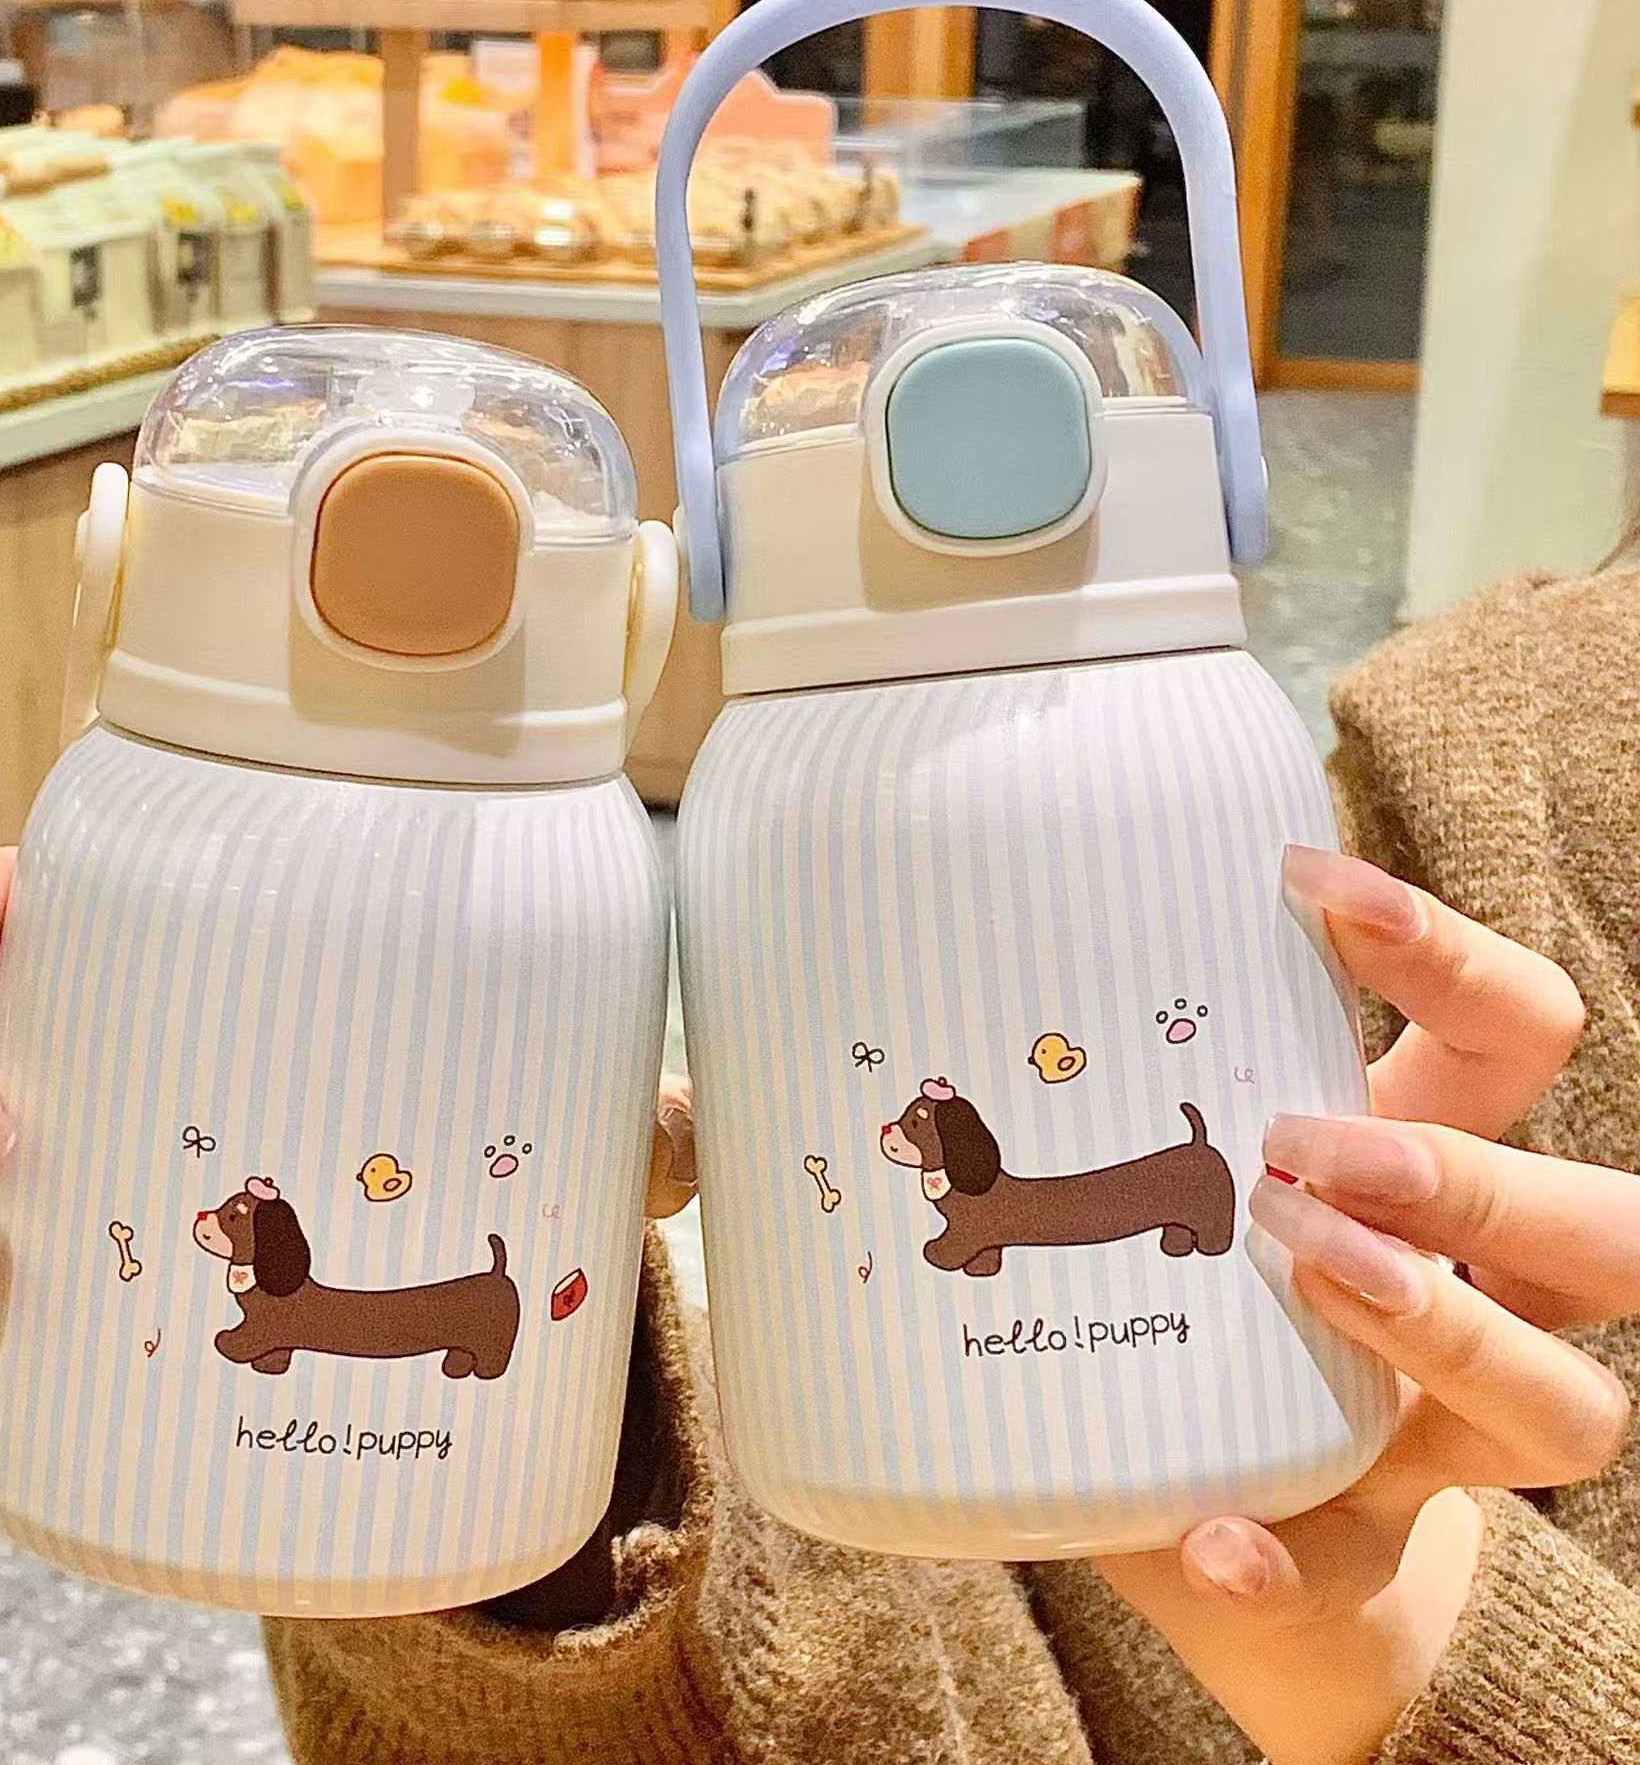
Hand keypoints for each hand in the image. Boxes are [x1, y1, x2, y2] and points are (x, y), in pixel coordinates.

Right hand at [0, 849, 697, 1521]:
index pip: (70, 916)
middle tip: (7, 1122)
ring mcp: (85, 1216)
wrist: (438, 1315)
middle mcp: (112, 1093)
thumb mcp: (543, 1121)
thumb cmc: (461, 1158)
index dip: (1, 899)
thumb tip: (681, 1132)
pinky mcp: (82, 1344)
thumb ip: (620, 1117)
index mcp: (196, 999)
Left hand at [1099, 845, 1636, 1764]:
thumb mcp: (1154, 1201)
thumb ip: (1070, 1132)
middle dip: (1473, 1173)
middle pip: (1604, 1226)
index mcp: (1421, 1180)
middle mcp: (1471, 1299)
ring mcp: (1437, 1440)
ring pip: (1562, 1402)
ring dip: (1438, 1327)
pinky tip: (1214, 1539)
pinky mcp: (1365, 1562)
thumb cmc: (1196, 1315)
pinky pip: (1352, 1574)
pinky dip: (1276, 1559)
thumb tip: (890, 1044)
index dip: (1448, 960)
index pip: (1506, 1044)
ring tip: (1306, 1271)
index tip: (1312, 883)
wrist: (1240, 1548)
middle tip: (1304, 1143)